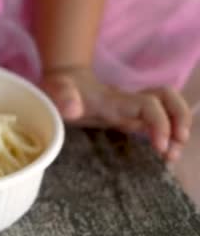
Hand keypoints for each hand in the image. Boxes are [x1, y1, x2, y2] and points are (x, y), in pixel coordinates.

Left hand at [40, 67, 191, 161]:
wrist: (63, 80)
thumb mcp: (57, 90)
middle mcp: (129, 102)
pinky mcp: (128, 117)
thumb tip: (73, 110)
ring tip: (172, 155)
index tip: (160, 146)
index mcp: (115, 100)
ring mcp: (130, 109)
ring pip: (167, 109)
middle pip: (168, 99)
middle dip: (180, 120)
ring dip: (178, 129)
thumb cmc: (61, 86)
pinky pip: (156, 123)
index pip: (149, 105)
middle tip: (175, 147)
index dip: (160, 123)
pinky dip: (166, 135)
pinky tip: (163, 152)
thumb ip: (64, 98)